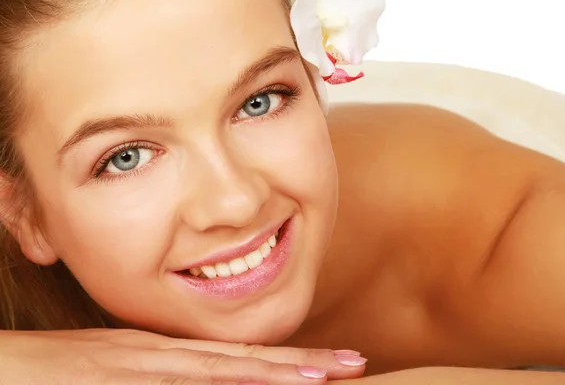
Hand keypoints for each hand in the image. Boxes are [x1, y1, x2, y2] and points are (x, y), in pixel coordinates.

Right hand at [0, 328, 365, 383]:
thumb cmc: (39, 373)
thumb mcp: (105, 373)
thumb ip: (148, 376)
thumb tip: (191, 380)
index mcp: (155, 355)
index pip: (232, 359)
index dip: (281, 361)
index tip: (325, 365)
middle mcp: (155, 358)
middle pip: (240, 362)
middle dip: (299, 365)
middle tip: (352, 364)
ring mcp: (137, 371)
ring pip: (218, 374)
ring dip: (273, 375)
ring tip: (325, 377)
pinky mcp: (118, 383)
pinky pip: (180, 384)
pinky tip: (258, 383)